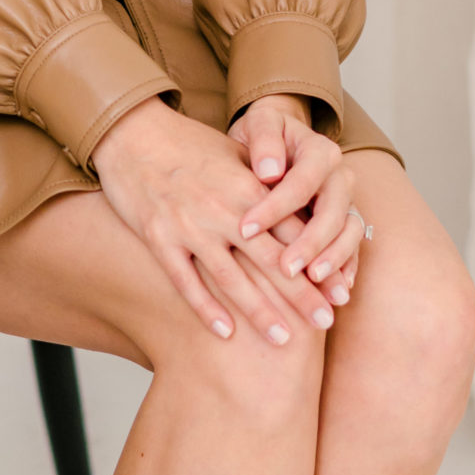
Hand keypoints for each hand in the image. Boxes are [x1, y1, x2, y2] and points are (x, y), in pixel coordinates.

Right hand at [91, 98, 339, 345]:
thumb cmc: (190, 145)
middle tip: (326, 323)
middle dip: (302, 295)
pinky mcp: (159, 238)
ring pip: (232, 278)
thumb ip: (268, 185)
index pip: (295, 233)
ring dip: (260, 311)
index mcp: (249, 188)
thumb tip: (307, 209)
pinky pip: (186, 281)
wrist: (134, 133)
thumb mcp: (236, 156)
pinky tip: (226, 333)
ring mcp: (190, 226)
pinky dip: (206, 308)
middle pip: (272, 260)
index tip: (341, 290)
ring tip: (283, 340)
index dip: (321, 263)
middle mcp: (224, 210)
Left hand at [230, 95, 360, 305]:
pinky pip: (355, 248)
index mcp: (320, 151)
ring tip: (311, 281)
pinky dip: (347, 268)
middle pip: (333, 212)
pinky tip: (335, 290)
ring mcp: (347, 202)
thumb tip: (269, 171)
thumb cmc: (263, 134)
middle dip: (310, 243)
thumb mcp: (259, 123)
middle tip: (284, 269)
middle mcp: (340, 176)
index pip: (302, 182)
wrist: (278, 140)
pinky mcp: (346, 222)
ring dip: (333, 259)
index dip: (275, 207)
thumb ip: (264, 139)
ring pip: (350, 232)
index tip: (244, 230)